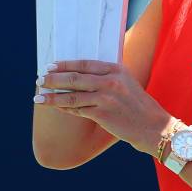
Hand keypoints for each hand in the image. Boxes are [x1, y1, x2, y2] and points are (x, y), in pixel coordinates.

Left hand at [34, 59, 174, 156]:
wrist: (153, 126)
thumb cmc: (139, 106)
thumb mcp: (127, 84)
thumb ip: (108, 77)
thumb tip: (81, 76)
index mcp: (116, 69)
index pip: (84, 64)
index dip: (65, 65)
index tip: (50, 66)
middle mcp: (111, 81)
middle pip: (75, 78)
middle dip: (54, 79)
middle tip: (40, 79)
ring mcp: (106, 97)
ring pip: (72, 96)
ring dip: (52, 97)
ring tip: (38, 97)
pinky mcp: (103, 114)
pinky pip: (77, 110)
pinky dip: (64, 109)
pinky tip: (55, 108)